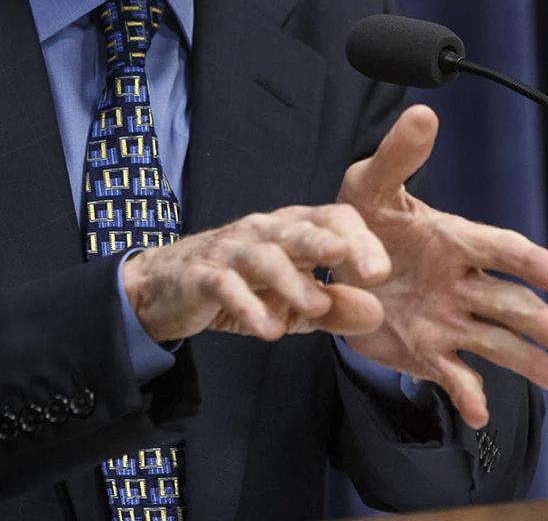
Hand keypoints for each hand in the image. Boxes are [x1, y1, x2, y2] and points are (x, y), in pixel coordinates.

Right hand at [121, 205, 392, 342]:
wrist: (164, 287)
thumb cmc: (240, 287)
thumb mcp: (291, 303)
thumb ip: (334, 308)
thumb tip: (379, 315)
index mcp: (291, 229)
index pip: (331, 219)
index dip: (361, 239)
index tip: (383, 272)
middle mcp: (262, 231)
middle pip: (300, 229)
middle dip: (334, 246)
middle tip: (371, 271)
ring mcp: (230, 251)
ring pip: (264, 255)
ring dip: (292, 280)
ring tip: (317, 305)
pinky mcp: (200, 276)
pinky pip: (224, 285)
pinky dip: (247, 306)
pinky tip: (268, 329)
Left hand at [336, 105, 547, 428]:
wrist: (331, 264)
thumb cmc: (360, 217)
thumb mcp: (370, 184)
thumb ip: (399, 155)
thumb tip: (424, 113)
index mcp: (453, 239)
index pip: (498, 247)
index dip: (527, 260)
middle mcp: (461, 282)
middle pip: (507, 301)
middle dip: (538, 318)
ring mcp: (448, 320)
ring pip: (494, 342)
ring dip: (523, 359)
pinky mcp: (427, 352)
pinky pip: (452, 376)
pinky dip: (467, 396)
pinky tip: (478, 414)